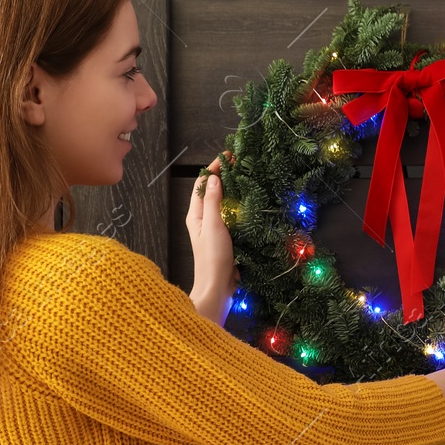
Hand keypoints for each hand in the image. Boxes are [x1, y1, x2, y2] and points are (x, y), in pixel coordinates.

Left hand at [188, 151, 238, 322]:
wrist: (217, 289)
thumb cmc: (212, 258)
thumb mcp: (213, 226)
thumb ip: (213, 202)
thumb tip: (214, 178)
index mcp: (195, 215)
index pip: (202, 184)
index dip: (214, 168)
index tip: (228, 156)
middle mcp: (202, 220)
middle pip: (211, 191)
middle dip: (223, 175)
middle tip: (240, 163)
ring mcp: (213, 229)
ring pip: (221, 203)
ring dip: (231, 189)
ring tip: (245, 177)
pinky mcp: (224, 239)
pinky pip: (230, 215)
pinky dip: (237, 205)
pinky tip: (249, 203)